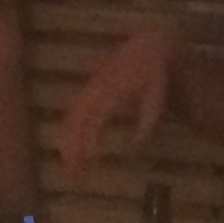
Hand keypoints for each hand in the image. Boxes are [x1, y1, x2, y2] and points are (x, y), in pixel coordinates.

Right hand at [59, 26, 183, 180]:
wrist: (148, 47)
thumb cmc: (153, 75)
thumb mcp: (156, 100)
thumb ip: (144, 124)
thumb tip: (133, 148)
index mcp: (110, 95)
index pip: (91, 124)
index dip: (85, 145)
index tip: (85, 166)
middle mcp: (93, 92)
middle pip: (75, 124)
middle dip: (71, 149)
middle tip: (74, 175)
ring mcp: (88, 89)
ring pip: (70, 118)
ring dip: (67, 142)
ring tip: (70, 165)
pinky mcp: (88, 89)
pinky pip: (72, 112)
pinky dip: (69, 131)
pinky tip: (71, 144)